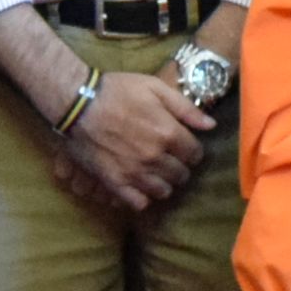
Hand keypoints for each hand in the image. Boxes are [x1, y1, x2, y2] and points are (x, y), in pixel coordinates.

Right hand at [56, 68, 214, 211]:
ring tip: (155, 173)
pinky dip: (142, 198)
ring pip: (163, 191)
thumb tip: (211, 126)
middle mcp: (155, 157)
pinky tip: (139, 186)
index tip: (183, 147)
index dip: (191, 151)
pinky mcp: (115, 182)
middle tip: (169, 159)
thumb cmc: (118, 90)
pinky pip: (138, 202)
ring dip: (163, 183)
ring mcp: (135, 172)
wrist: (78, 102)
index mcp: (168, 133)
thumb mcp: (155, 87)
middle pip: (181, 175)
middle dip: (179, 167)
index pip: (195, 154)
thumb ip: (185, 108)